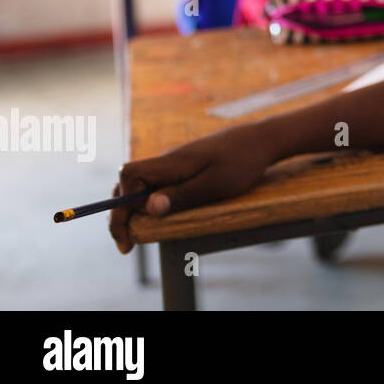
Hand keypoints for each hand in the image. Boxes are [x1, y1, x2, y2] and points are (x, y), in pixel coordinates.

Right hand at [108, 126, 272, 253]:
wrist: (261, 139)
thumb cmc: (242, 162)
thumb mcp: (216, 184)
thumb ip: (182, 195)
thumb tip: (148, 208)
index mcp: (171, 163)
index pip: (128, 175)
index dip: (122, 203)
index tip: (129, 232)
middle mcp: (167, 161)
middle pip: (127, 182)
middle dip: (121, 212)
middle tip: (127, 244)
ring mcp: (175, 164)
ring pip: (141, 184)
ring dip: (133, 208)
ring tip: (135, 236)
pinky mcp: (184, 168)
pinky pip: (157, 184)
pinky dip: (149, 201)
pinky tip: (157, 216)